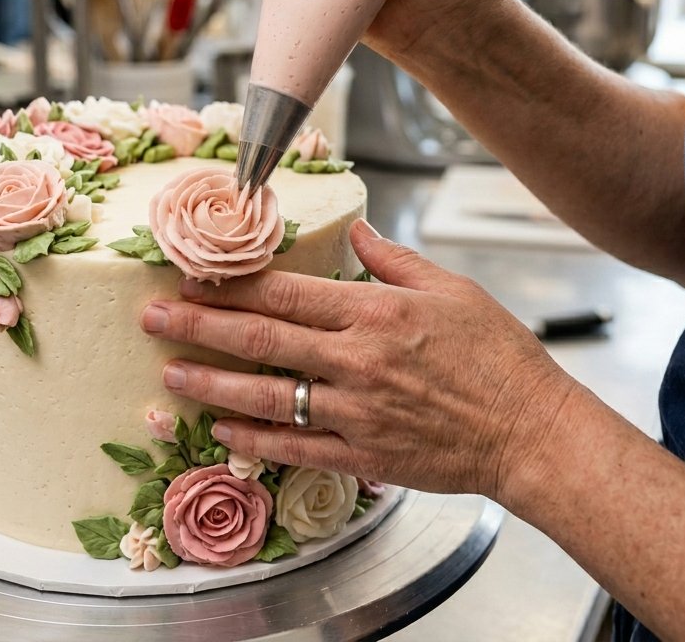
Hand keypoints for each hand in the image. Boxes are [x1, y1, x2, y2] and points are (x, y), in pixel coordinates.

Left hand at [140, 220, 575, 499]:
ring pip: (265, 395)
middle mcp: (357, 359)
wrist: (532, 430)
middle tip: (152, 317)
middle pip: (260, 338)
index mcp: (375, 310)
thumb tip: (356, 230)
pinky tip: (221, 431)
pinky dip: (252, 440)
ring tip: (169, 374)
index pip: (285, 290)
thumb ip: (394, 259)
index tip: (190, 275)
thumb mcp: (451, 289)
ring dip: (210, 384)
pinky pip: (293, 447)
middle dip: (198, 326)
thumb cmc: (498, 356)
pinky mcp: (362, 453)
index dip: (230, 283)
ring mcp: (355, 410)